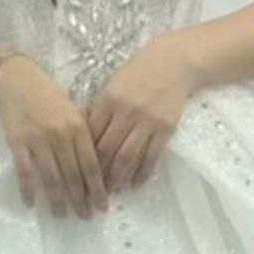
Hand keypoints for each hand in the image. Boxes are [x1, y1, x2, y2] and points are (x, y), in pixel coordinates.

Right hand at [0, 55, 107, 217]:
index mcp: (78, 127)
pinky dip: (27, 189)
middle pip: (73, 175)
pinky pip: (24, 171)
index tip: (103, 206)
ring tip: (61, 215)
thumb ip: (86, 137)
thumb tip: (99, 170)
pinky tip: (30, 204)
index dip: (98, 189)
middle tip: (85, 217)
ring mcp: (38, 140)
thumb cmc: (50, 98)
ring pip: (50, 177)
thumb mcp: (75, 112)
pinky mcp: (17, 142)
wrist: (18, 81)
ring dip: (57, 200)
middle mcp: (60, 135)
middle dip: (80, 200)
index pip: (91, 165)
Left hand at [84, 40, 195, 193]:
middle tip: (93, 188)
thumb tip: (87, 138)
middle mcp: (126, 112)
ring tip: (113, 190)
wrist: (173, 62)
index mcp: (109, 100)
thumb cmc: (139, 72)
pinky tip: (135, 184)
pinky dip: (142, 173)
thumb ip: (101, 110)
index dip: (85, 156)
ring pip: (128, 157)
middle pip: (107, 150)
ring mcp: (147, 121)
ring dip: (119, 177)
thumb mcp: (113, 85)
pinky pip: (151, 157)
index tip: (79, 171)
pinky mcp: (165, 128)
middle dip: (99, 173)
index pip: (92, 135)